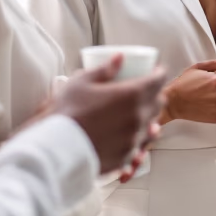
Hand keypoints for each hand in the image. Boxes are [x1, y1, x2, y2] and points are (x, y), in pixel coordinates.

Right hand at [50, 55, 165, 173]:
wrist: (56, 148)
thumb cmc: (67, 112)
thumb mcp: (82, 83)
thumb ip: (105, 69)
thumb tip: (120, 58)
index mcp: (131, 95)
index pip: (158, 81)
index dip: (159, 73)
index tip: (155, 70)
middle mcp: (138, 118)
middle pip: (158, 103)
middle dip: (155, 94)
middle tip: (146, 90)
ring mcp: (133, 140)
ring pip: (152, 126)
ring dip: (148, 117)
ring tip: (138, 112)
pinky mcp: (125, 157)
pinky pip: (140, 146)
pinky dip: (138, 138)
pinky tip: (129, 135)